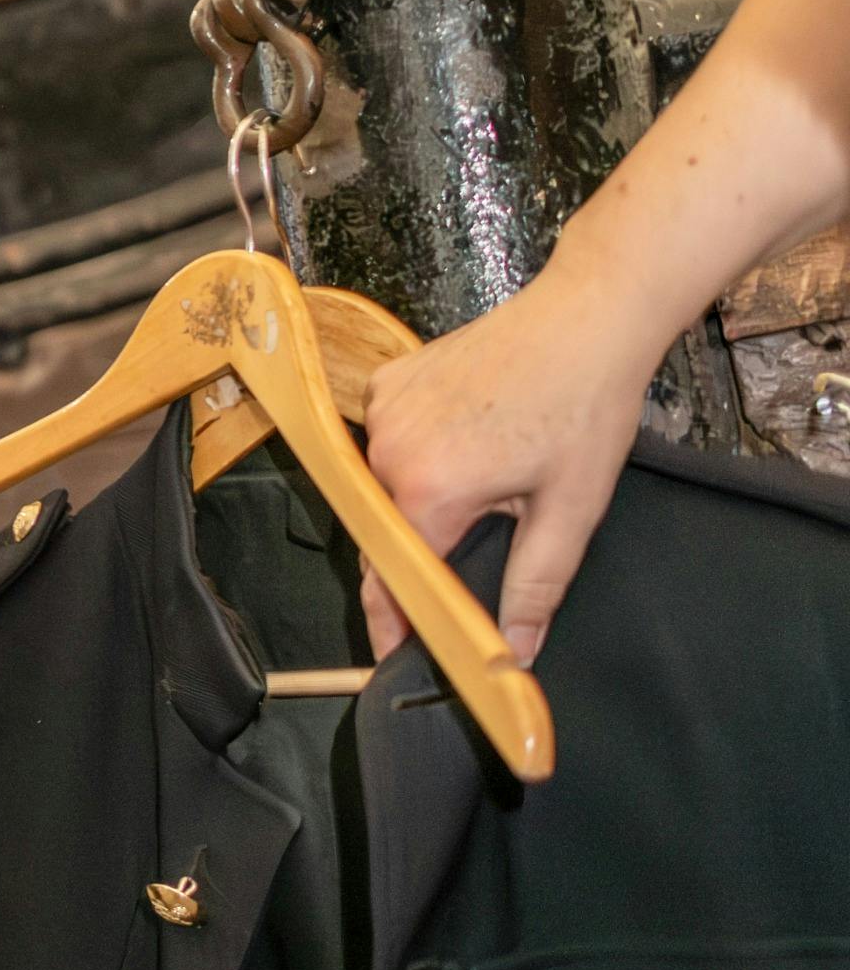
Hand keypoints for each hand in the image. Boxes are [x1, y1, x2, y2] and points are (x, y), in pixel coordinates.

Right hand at [353, 270, 657, 666]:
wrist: (587, 316)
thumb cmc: (587, 404)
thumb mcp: (572, 508)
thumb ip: (535, 586)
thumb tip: (514, 651)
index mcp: (430, 488)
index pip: (396, 577)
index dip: (394, 622)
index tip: (392, 653)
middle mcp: (388, 449)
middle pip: (389, 531)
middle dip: (422, 552)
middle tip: (475, 549)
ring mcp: (381, 410)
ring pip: (388, 486)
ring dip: (424, 499)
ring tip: (489, 478)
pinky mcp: (386, 383)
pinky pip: (388, 441)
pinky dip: (418, 453)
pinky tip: (468, 438)